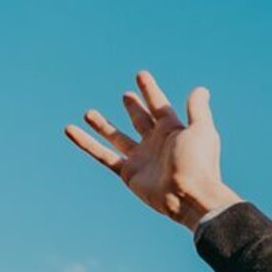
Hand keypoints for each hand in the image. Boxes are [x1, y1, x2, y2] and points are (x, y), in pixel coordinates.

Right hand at [65, 70, 240, 229]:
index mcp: (173, 130)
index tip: (140, 75)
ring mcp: (141, 158)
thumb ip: (197, 109)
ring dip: (103, 126)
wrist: (189, 196)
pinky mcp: (128, 173)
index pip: (159, 105)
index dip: (150, 91)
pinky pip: (103, 155)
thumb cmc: (198, 163)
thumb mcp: (201, 130)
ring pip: (117, 137)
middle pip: (141, 121)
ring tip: (88, 113)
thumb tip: (201, 89)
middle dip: (134, 109)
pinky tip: (70, 130)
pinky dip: (85, 143)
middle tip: (126, 96)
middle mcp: (156, 143)